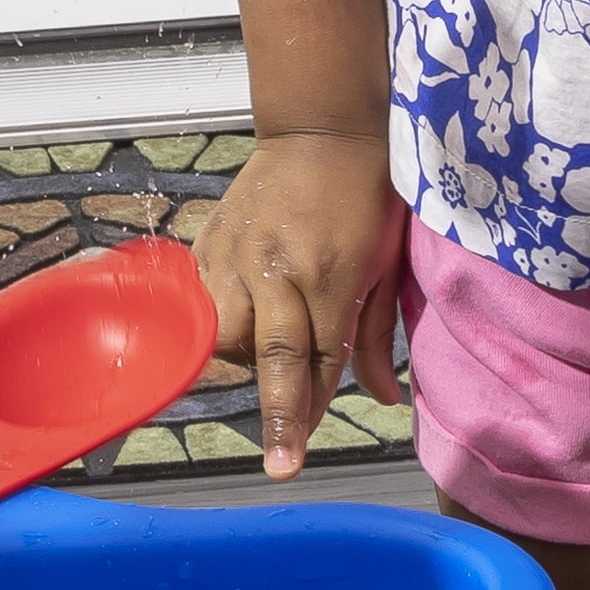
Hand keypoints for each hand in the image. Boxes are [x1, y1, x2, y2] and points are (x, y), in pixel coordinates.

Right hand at [192, 131, 409, 478]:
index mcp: (326, 275)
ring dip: (245, 354)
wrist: (321, 126)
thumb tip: (384, 400)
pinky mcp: (210, 237)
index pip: (312, 363)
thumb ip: (377, 334)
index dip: (301, 417)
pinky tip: (240, 310)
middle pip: (262, 356)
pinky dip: (218, 316)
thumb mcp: (387, 261)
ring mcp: (235, 252)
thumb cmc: (368, 192)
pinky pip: (202, 298)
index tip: (288, 463)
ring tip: (269, 341)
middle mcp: (274, 268)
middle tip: (280, 448)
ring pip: (222, 332)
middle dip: (274, 407)